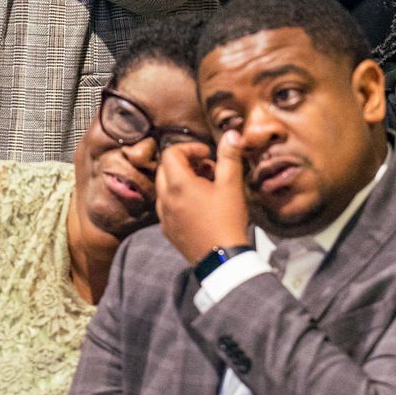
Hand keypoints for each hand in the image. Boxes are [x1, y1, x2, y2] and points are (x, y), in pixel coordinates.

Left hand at [156, 130, 251, 265]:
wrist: (223, 260)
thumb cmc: (227, 220)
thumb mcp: (231, 185)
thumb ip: (229, 156)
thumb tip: (231, 134)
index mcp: (178, 184)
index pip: (171, 153)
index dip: (190, 148)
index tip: (207, 154)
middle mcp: (164, 199)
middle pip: (165, 168)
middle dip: (185, 163)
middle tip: (207, 168)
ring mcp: (164, 216)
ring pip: (165, 188)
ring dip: (181, 180)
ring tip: (206, 187)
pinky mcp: (168, 230)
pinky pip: (167, 206)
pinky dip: (179, 198)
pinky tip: (199, 206)